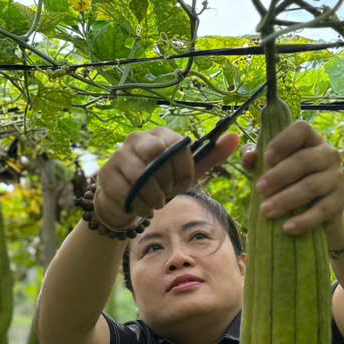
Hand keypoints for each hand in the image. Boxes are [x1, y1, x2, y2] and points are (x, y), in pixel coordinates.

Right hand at [96, 128, 240, 227]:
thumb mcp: (186, 172)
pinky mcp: (106, 174)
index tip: (182, 184)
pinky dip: (139, 205)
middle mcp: (138, 139)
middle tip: (166, 192)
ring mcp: (120, 155)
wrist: (128, 201)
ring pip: (141, 176)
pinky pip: (126, 191)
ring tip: (156, 202)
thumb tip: (236, 138)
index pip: (179, 146)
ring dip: (153, 196)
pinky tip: (143, 208)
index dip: (184, 170)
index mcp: (161, 135)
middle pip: (157, 156)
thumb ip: (211, 156)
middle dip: (166, 182)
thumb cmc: (160, 183)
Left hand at [242, 121, 343, 235]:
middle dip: (279, 175)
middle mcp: (328, 154)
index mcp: (311, 140)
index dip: (283, 141)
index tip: (267, 157)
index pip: (301, 130)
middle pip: (304, 160)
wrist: (320, 211)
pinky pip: (322, 210)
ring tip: (265, 210)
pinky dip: (304, 220)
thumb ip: (257, 158)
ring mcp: (337, 178)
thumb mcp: (273, 167)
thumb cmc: (290, 181)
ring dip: (286, 199)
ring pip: (312, 186)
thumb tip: (249, 157)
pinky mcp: (339, 201)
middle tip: (258, 189)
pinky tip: (287, 228)